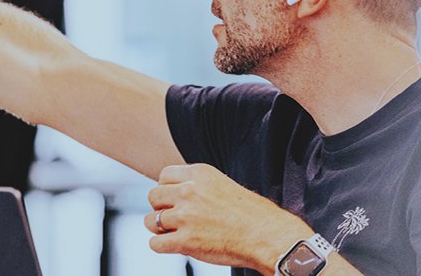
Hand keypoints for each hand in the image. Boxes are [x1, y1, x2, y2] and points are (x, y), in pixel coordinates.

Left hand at [144, 164, 313, 272]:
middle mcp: (189, 191)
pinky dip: (162, 246)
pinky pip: (156, 243)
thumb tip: (174, 194)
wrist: (269, 237)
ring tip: (177, 233)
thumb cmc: (253, 215)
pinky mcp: (185, 241)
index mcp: (200, 173)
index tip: (176, 200)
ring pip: (151, 220)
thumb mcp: (224, 186)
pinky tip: (176, 246)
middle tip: (177, 218)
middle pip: (153, 196)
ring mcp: (186, 216)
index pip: (163, 176)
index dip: (167, 190)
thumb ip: (199, 186)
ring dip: (160, 228)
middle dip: (162, 208)